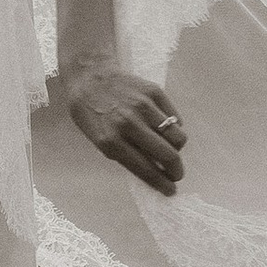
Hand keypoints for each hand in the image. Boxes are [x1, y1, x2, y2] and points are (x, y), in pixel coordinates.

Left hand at [63, 59, 185, 195]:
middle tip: (176, 173)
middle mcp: (129, 124)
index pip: (146, 169)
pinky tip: (164, 128)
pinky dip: (174, 128)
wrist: (89, 76)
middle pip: (169, 155)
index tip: (171, 190)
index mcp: (111, 141)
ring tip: (169, 149)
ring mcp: (143, 107)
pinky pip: (175, 118)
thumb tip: (152, 172)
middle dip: (176, 170)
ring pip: (177, 137)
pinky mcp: (154, 92)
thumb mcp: (97, 139)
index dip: (162, 184)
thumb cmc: (90, 112)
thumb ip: (123, 156)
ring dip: (177, 149)